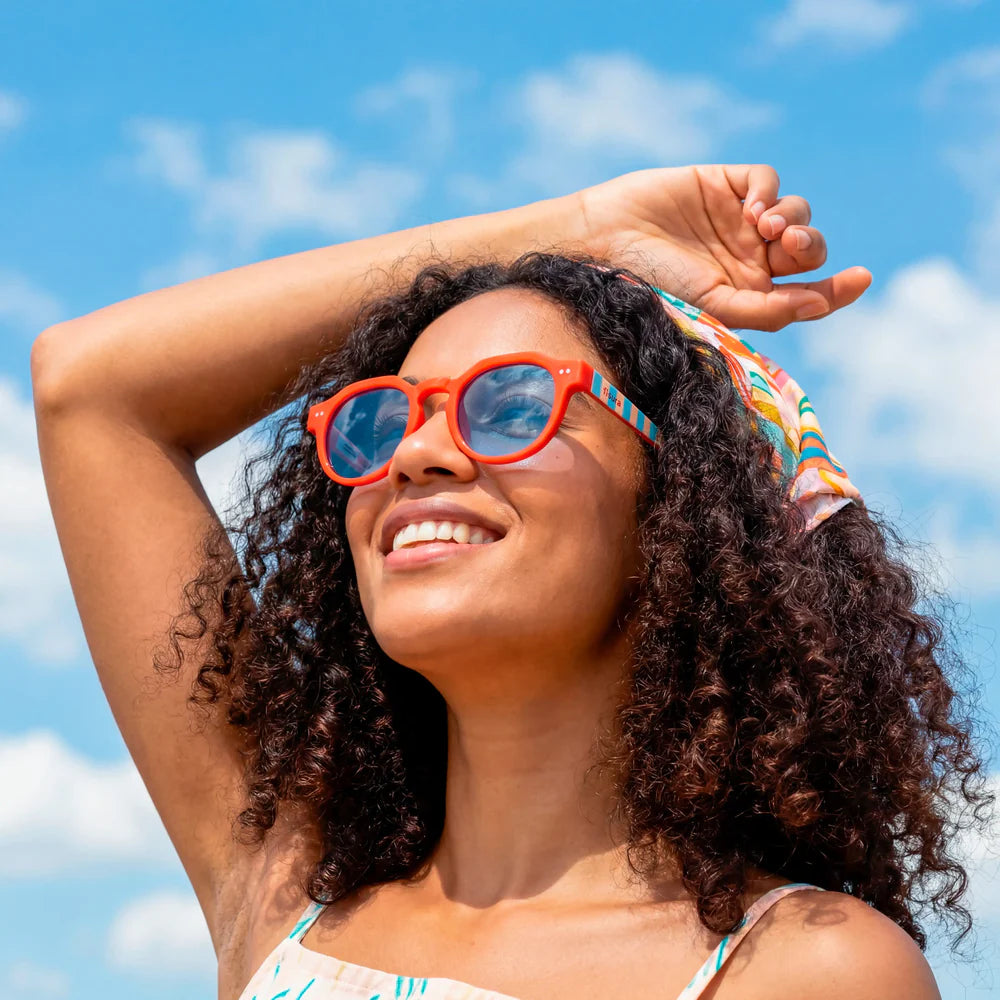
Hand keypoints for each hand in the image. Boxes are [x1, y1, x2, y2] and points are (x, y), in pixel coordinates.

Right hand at [573, 164, 871, 330]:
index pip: (806, 293)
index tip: (861, 278)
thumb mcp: (712, 306)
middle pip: (806, 249)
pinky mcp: (723, 183)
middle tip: (785, 246)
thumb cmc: (652, 284)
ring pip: (795, 213)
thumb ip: (766, 309)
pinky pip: (767, 180)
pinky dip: (770, 191)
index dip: (837, 289)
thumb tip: (819, 304)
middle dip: (807, 247)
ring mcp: (737, 220)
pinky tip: (751, 208)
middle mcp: (748, 259)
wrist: (603, 241)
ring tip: (761, 227)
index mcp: (748, 295)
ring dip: (791, 219)